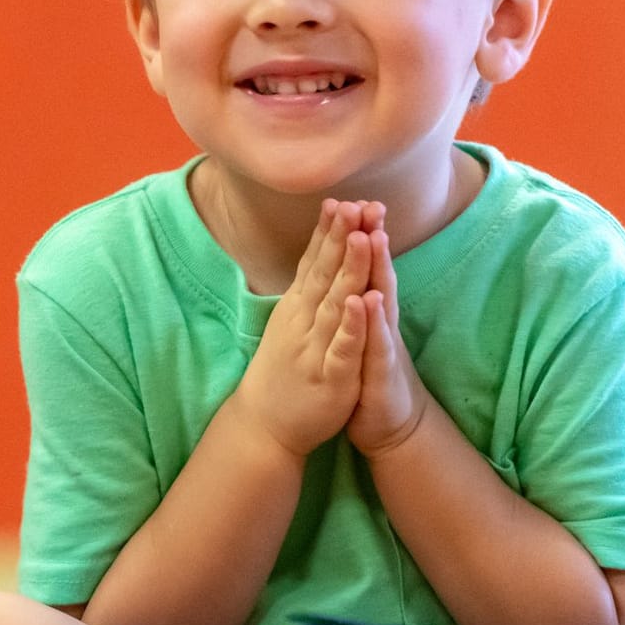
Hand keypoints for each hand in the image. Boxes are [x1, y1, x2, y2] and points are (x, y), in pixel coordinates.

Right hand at [232, 199, 372, 457]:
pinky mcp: (330, 376)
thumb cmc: (283, 371)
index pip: (315, 263)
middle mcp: (304, 320)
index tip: (341, 199)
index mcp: (299, 307)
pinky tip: (358, 303)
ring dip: (347, 270)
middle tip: (353, 204)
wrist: (264, 425)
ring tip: (360, 238)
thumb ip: (305, 291)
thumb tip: (315, 256)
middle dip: (341, 238)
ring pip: (335, 303)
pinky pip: (342, 347)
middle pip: (326, 273)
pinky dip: (350, 325)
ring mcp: (316, 347)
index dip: (329, 232)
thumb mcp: (291, 324)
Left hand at [345, 204, 428, 458]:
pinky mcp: (381, 372)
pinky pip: (377, 344)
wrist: (389, 423)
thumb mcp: (359, 331)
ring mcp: (383, 344)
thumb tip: (351, 265)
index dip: (356, 236)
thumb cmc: (369, 372)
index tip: (348, 199)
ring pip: (381, 301)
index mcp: (367, 310)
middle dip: (372, 239)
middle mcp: (379, 321)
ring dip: (379, 270)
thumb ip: (357, 297)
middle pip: (376, 273)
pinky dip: (373, 323)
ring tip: (375, 237)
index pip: (361, 267)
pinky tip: (371, 301)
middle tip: (368, 203)